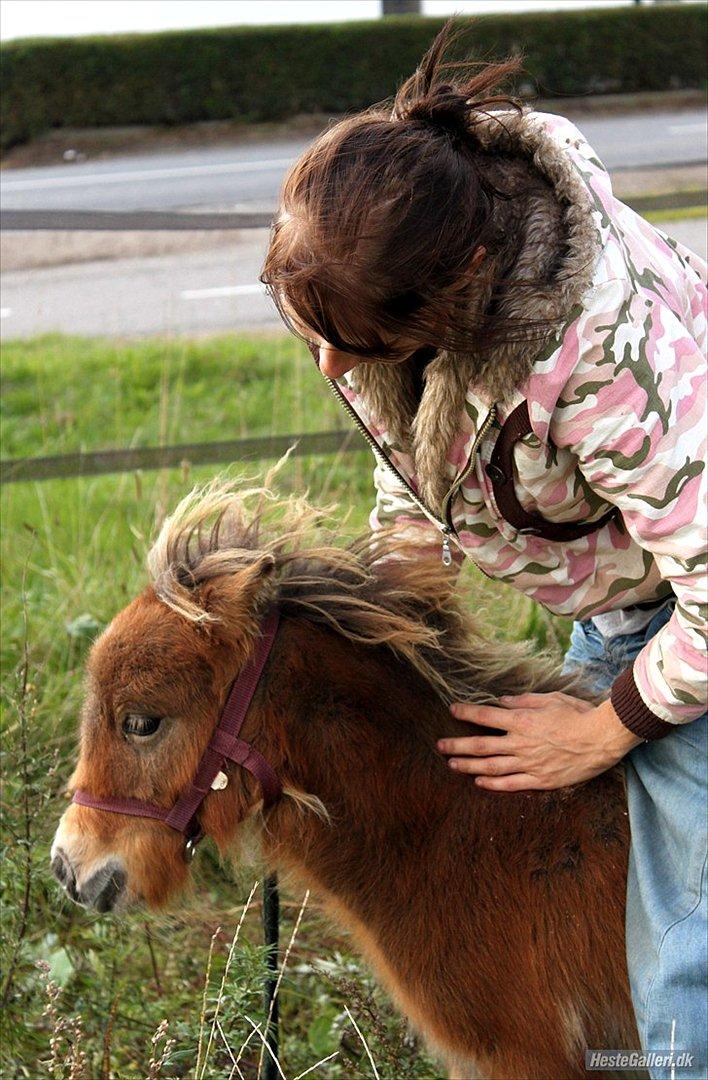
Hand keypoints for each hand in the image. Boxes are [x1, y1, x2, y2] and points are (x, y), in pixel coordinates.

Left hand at [437, 692, 641, 791]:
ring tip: (452, 765)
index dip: (466, 713)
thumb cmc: (578, 714)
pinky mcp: (540, 780)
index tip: (452, 710)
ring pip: (491, 767)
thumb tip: (502, 702)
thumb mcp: (550, 698)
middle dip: (457, 746)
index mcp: (521, 721)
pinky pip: (511, 784)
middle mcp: (520, 744)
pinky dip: (493, 784)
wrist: (601, 739)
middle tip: (439, 746)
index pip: (485, 717)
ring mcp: (529, 764)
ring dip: (469, 766)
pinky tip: (479, 782)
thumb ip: (523, 701)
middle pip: (481, 746)